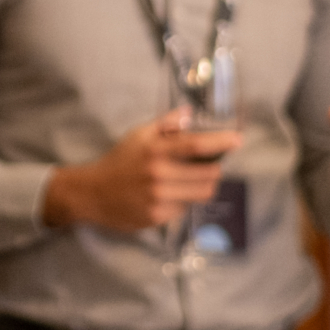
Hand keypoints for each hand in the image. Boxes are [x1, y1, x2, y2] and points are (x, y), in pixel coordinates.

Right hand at [43, 110, 242, 231]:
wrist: (93, 193)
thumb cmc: (119, 161)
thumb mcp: (138, 135)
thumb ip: (165, 124)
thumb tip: (189, 112)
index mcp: (154, 150)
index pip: (195, 144)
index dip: (221, 142)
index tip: (237, 140)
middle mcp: (158, 174)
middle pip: (208, 174)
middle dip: (214, 169)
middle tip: (209, 165)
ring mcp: (159, 198)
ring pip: (202, 193)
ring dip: (203, 186)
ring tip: (190, 180)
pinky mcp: (158, 217)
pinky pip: (186, 208)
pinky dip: (184, 200)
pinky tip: (170, 195)